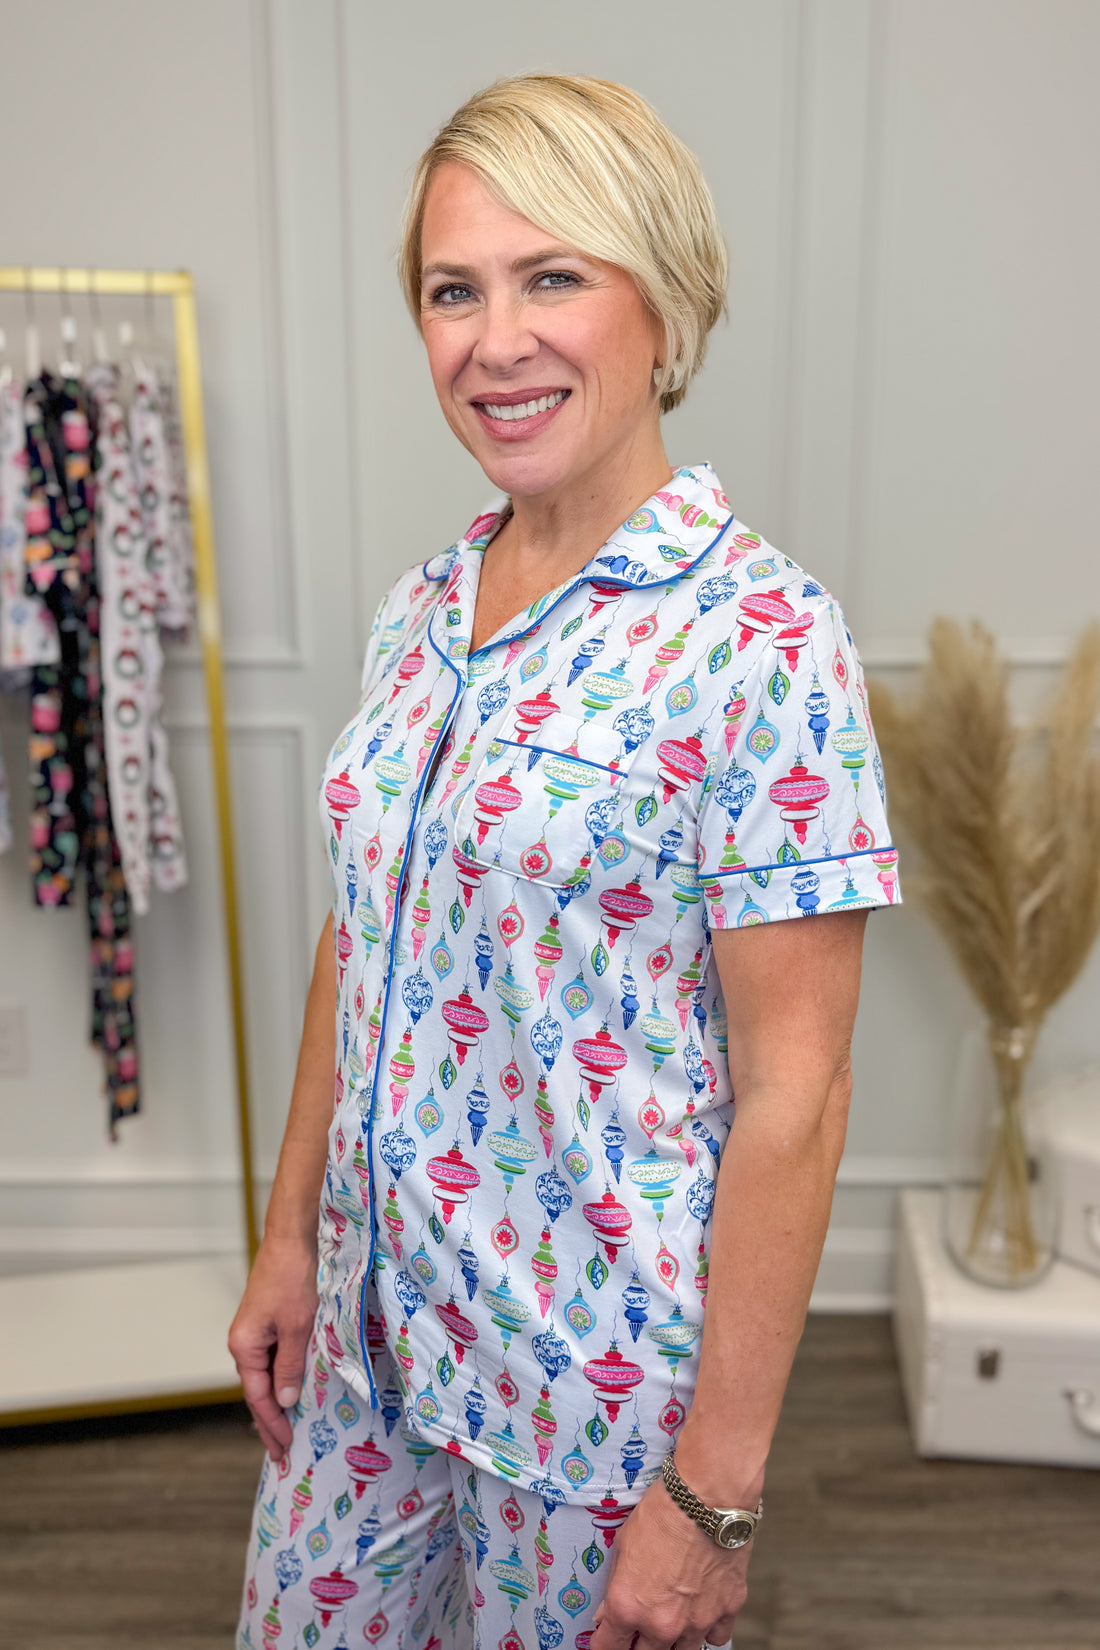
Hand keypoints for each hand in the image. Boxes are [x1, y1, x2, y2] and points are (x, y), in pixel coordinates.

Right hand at [228, 1233, 317, 1458]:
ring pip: (267, 1375)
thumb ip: (290, 1367)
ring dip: (278, 1401)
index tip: (284, 1450)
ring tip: (289, 1429)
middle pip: (257, 1390)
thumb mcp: (297, 1327)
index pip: (258, 1397)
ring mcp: (257, 1330)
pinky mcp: (270, 1320)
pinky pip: (275, 1358)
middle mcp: (245, 1341)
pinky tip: (294, 1390)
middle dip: (270, 1422)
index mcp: (244, 1346)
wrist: (293, 1237)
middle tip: (283, 1452)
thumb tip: (284, 1402)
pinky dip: (283, 1378)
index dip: (272, 1425)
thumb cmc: (293, 1279)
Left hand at [591, 1477, 750, 1649]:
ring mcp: (697, 1622)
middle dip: (638, 1642)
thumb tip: (607, 1611)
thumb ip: (616, 1584)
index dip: (605, 1643)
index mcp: (629, 1607)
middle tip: (639, 1626)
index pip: (608, 1647)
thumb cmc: (663, 1512)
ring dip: (673, 1640)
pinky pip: (716, 1638)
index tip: (607, 1638)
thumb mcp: (623, 1544)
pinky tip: (702, 1611)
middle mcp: (662, 1624)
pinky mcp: (727, 1611)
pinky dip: (708, 1630)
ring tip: (672, 1617)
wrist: (707, 1497)